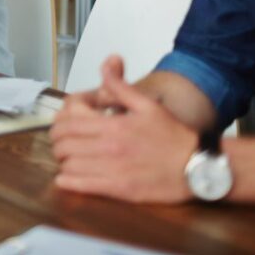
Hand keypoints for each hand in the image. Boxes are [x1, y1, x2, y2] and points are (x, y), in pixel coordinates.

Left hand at [50, 55, 197, 202]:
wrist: (197, 167)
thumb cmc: (173, 136)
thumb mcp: (147, 105)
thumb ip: (120, 87)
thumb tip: (105, 64)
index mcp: (112, 125)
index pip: (67, 123)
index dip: (58, 124)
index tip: (63, 125)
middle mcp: (108, 147)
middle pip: (63, 144)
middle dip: (57, 142)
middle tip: (62, 142)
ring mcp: (112, 170)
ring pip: (68, 165)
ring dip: (63, 161)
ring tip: (68, 158)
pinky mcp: (119, 190)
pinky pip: (81, 185)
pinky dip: (67, 181)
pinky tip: (65, 178)